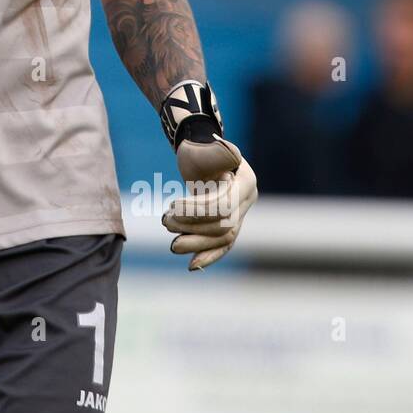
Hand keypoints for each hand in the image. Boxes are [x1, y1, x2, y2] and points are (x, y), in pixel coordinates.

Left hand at [165, 135, 257, 270]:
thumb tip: (229, 152)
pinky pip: (223, 245)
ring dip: (195, 242)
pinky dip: (209, 255)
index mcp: (245, 181)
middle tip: (164, 221)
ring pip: (223, 238)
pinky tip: (192, 265)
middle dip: (192, 226)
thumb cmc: (199, 148)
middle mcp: (248, 199)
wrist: (200, 153)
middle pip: (223, 225)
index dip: (197, 211)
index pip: (223, 206)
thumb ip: (216, 152)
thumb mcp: (204, 146)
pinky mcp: (230, 223)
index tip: (172, 205)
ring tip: (171, 241)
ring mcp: (241, 212)